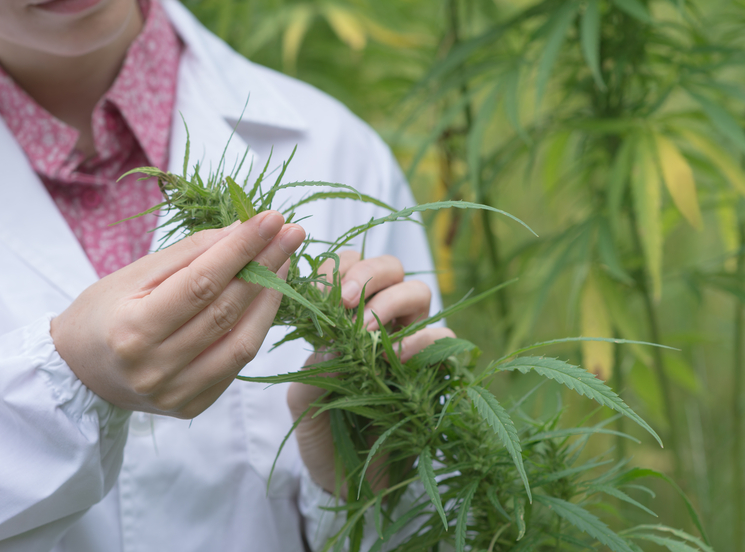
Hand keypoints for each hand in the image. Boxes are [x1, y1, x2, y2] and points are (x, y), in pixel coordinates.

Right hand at [51, 211, 304, 417]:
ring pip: (242, 344)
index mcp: (132, 330)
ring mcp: (175, 394)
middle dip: (265, 267)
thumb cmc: (103, 313)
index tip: (271, 219)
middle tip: (291, 233)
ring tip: (286, 261)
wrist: (80, 372)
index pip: (200, 283)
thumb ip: (190, 253)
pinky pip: (236, 364)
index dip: (241, 249)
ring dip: (271, 298)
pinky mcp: (192, 407)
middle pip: (226, 312)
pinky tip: (266, 297)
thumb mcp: (134, 274)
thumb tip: (242, 230)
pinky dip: (256, 327)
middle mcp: (155, 368)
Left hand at [287, 251, 453, 494]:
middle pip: (388, 266)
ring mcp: (409, 341)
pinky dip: (421, 339)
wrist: (346, 480)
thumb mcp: (302, 400)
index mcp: (343, 317)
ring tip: (364, 332)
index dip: (333, 269)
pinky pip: (442, 338)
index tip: (319, 292)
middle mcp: (380, 320)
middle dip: (365, 273)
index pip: (347, 266)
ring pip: (417, 290)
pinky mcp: (433, 369)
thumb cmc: (320, 433)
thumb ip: (315, 368)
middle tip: (343, 303)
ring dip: (390, 301)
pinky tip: (393, 357)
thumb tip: (336, 343)